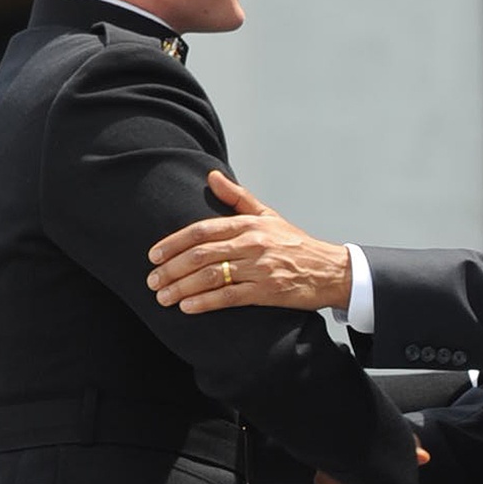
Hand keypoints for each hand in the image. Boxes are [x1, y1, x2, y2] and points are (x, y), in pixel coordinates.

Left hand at [146, 171, 351, 312]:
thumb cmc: (296, 244)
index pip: (203, 230)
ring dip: (182, 287)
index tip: (154, 255)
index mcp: (249, 224)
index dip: (174, 242)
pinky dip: (205, 302)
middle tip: (152, 281)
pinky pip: (230, 297)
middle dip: (172, 268)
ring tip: (163, 297)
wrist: (330, 270)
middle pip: (201, 254)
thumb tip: (211, 176)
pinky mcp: (268, 291)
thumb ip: (237, 197)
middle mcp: (253, 243)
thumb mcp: (268, 215)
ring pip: (211, 276)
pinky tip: (187, 307)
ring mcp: (260, 268)